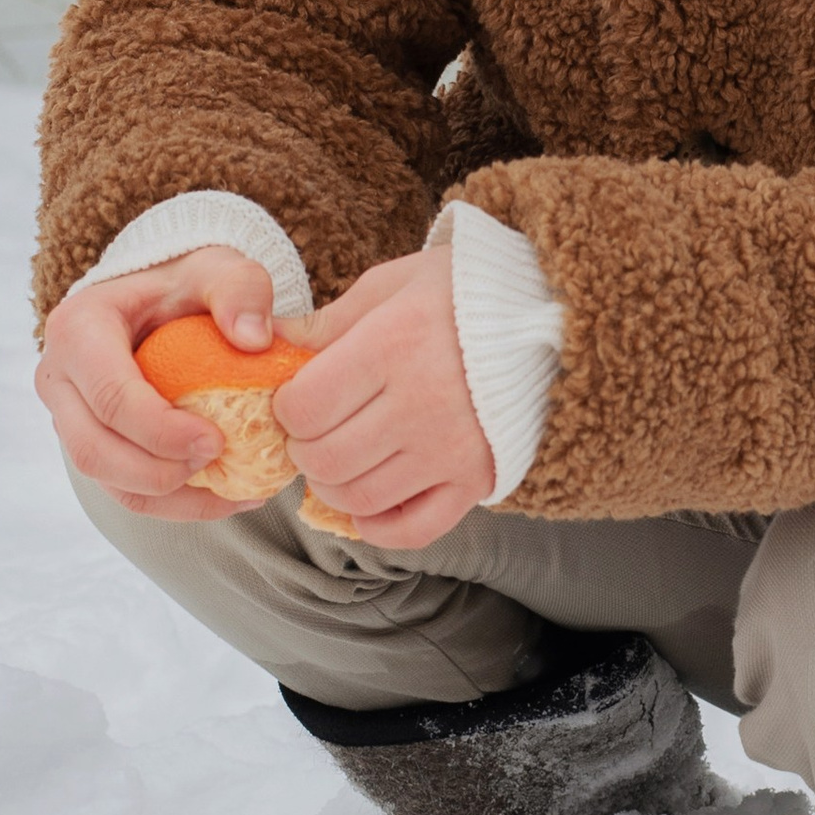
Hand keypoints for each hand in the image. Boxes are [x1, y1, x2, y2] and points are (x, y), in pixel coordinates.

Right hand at [34, 247, 290, 520]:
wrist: (158, 299)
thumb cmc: (185, 284)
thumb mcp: (216, 268)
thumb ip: (240, 289)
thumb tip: (254, 340)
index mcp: (78, 329)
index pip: (110, 395)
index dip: (161, 430)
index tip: (217, 440)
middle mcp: (58, 377)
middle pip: (94, 450)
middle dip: (159, 472)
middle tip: (221, 464)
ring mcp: (67, 416)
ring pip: (105, 480)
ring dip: (169, 498)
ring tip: (234, 491)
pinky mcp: (89, 442)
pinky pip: (123, 490)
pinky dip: (172, 504)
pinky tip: (226, 496)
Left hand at [275, 247, 493, 551]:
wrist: (549, 315)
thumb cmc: (463, 293)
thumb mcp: (393, 285)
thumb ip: (329, 321)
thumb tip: (265, 342)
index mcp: (394, 345)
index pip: (305, 405)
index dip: (285, 408)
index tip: (297, 396)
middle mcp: (422, 404)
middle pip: (325, 457)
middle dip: (302, 448)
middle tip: (313, 430)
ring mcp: (452, 449)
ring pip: (358, 497)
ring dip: (331, 485)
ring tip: (339, 457)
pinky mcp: (478, 480)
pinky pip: (413, 528)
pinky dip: (378, 526)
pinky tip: (367, 504)